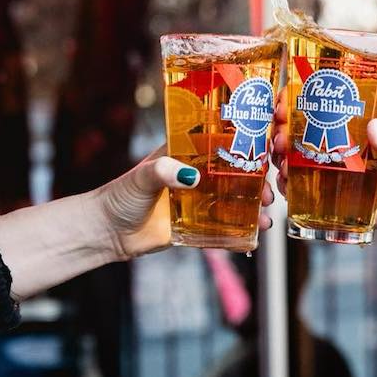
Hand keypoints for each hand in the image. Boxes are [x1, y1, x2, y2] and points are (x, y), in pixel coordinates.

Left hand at [93, 148, 274, 258]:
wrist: (107, 231)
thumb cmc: (120, 196)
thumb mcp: (142, 178)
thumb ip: (163, 172)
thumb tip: (190, 176)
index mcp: (186, 153)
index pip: (221, 141)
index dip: (246, 143)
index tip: (268, 148)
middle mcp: (197, 174)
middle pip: (236, 172)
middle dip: (258, 179)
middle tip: (269, 191)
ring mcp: (199, 200)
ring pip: (236, 200)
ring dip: (255, 206)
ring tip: (266, 215)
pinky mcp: (197, 226)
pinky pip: (224, 228)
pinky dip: (242, 232)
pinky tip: (257, 235)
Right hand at [273, 90, 376, 232]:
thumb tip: (376, 129)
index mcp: (356, 117)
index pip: (321, 98)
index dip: (296, 96)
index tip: (283, 102)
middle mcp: (338, 137)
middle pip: (298, 127)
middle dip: (280, 129)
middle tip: (279, 137)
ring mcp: (330, 165)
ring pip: (293, 155)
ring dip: (280, 157)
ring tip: (282, 163)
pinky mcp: (329, 192)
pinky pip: (300, 186)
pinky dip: (288, 184)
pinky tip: (286, 185)